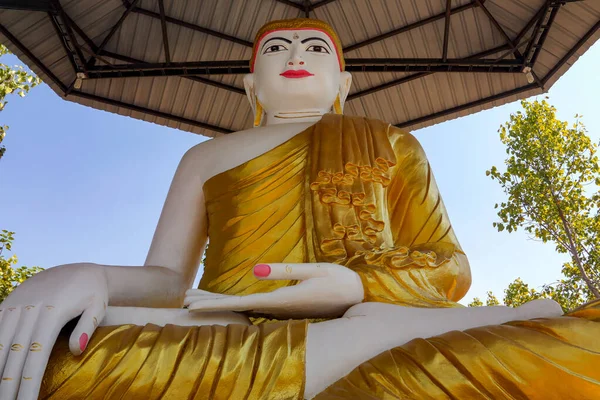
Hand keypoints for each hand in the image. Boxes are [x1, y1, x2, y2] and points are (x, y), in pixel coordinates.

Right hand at [0, 263, 107, 399]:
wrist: (81, 269)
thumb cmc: (93, 292)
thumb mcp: (98, 305)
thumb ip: (87, 327)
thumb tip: (77, 350)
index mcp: (53, 312)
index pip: (36, 355)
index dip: (28, 382)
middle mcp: (30, 309)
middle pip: (14, 353)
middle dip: (8, 383)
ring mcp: (17, 304)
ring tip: (0, 392)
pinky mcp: (10, 301)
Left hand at [184, 263, 363, 318]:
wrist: (360, 299)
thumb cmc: (340, 281)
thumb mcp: (315, 270)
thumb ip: (285, 270)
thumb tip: (254, 270)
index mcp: (282, 299)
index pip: (240, 303)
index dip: (213, 304)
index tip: (190, 305)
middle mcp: (278, 308)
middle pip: (236, 307)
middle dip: (210, 303)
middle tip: (184, 300)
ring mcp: (281, 311)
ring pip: (243, 308)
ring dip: (221, 303)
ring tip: (198, 299)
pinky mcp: (286, 308)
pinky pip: (254, 307)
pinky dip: (235, 304)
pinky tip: (227, 302)